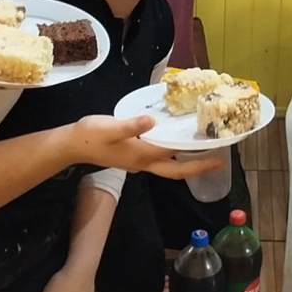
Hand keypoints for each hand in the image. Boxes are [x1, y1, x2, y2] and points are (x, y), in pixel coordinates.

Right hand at [70, 115, 224, 177]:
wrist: (72, 144)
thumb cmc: (91, 135)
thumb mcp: (111, 127)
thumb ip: (131, 124)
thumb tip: (153, 121)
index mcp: (141, 156)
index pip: (175, 158)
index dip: (197, 158)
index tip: (217, 155)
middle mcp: (143, 163)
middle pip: (176, 170)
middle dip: (198, 168)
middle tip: (219, 162)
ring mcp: (138, 162)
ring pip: (169, 166)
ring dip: (188, 162)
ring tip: (204, 152)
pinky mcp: (134, 156)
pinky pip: (161, 159)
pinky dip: (175, 154)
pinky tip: (178, 143)